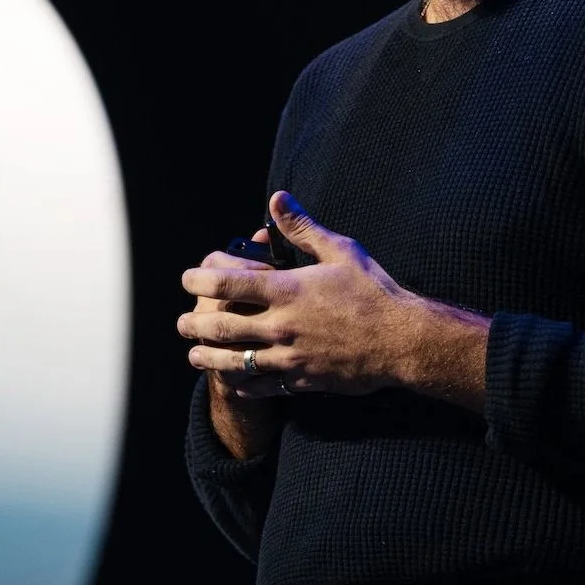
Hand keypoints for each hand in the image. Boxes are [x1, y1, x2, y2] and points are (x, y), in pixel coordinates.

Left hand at [177, 191, 416, 398]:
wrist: (401, 340)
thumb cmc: (374, 290)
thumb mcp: (340, 250)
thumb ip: (303, 227)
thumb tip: (277, 198)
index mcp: (287, 291)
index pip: (227, 283)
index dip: (199, 278)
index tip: (188, 277)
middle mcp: (281, 326)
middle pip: (220, 326)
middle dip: (193, 323)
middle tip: (182, 321)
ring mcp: (288, 357)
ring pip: (232, 361)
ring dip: (206, 356)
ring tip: (193, 352)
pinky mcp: (300, 381)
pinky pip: (259, 386)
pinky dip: (239, 382)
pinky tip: (231, 378)